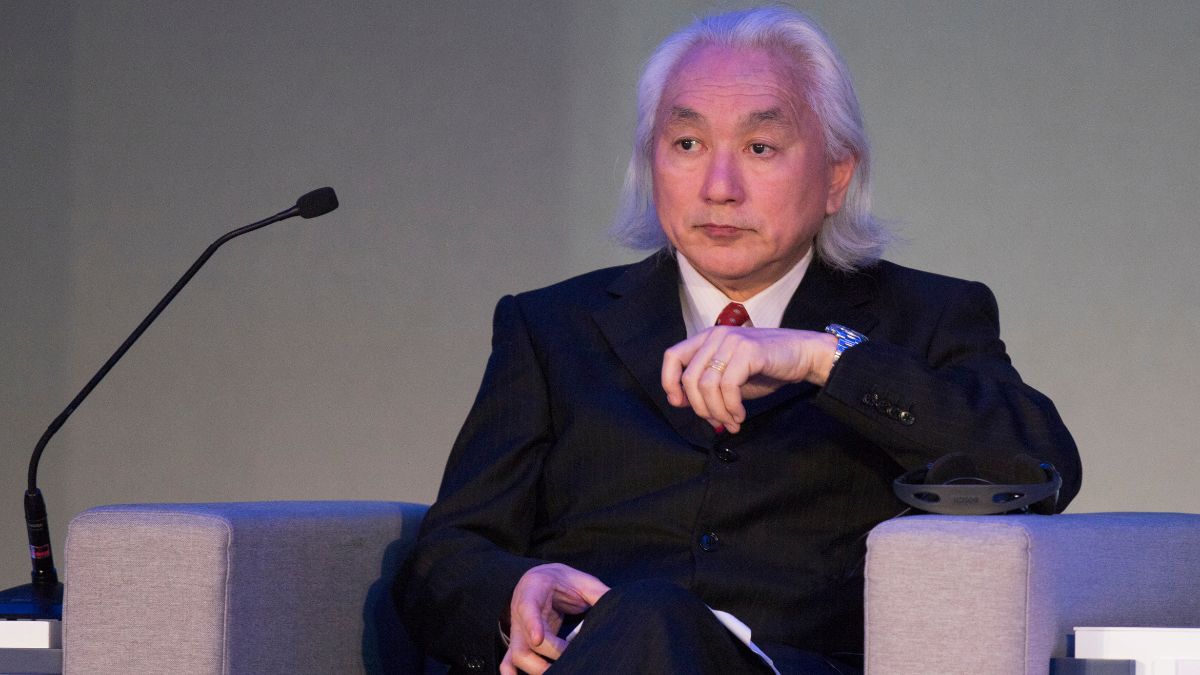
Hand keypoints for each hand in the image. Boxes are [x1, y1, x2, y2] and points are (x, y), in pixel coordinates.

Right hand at [500, 563, 609, 674]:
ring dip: (536, 670)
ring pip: (517, 655)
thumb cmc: (560, 579)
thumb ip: (598, 593)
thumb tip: (621, 607)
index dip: (532, 625)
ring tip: (561, 672)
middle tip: (572, 657)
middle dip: (548, 655)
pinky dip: (512, 674)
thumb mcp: (580, 580)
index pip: (528, 608)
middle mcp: (520, 613)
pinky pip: (508, 661)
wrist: (540, 579)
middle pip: (525, 641)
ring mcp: (517, 630)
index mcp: (534, 590)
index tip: (539, 640)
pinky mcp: (520, 642)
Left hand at [661, 326, 836, 433]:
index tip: (679, 403)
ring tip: (731, 422)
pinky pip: (728, 386)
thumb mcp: (728, 377)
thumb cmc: (764, 368)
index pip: (672, 357)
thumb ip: (706, 386)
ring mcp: (732, 341)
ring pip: (707, 385)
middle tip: (717, 423)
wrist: (802, 355)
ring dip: (718, 412)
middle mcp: (716, 336)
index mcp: (706, 339)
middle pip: (690, 378)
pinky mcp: (748, 351)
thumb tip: (682, 403)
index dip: (670, 382)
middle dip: (701, 408)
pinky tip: (740, 415)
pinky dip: (731, 407)